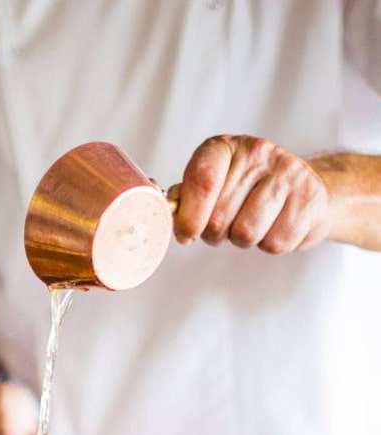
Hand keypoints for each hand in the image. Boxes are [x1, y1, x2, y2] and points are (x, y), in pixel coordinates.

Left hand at [170, 135, 332, 253]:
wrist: (304, 188)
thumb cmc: (249, 190)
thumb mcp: (214, 184)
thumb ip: (186, 197)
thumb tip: (165, 210)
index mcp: (226, 148)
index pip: (202, 181)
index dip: (189, 217)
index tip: (186, 233)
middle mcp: (258, 153)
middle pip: (219, 218)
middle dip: (216, 233)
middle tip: (227, 225)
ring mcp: (288, 173)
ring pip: (246, 234)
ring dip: (243, 241)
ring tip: (252, 223)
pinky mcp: (310, 199)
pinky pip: (274, 244)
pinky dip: (270, 245)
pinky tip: (275, 226)